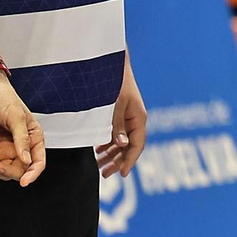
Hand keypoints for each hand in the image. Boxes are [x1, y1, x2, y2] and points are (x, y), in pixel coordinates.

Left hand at [0, 70, 45, 187]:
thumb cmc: (3, 97)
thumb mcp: (15, 117)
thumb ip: (21, 140)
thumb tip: (26, 161)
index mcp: (33, 136)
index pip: (38, 161)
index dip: (33, 173)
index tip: (25, 181)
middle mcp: (21, 145)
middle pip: (21, 169)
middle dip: (10, 172)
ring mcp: (5, 148)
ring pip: (6, 171)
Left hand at [96, 59, 147, 178]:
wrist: (108, 62)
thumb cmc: (113, 81)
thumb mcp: (114, 105)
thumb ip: (117, 125)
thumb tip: (123, 145)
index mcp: (138, 117)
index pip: (137, 145)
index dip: (129, 161)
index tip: (120, 175)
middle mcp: (134, 118)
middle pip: (130, 146)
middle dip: (119, 161)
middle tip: (105, 174)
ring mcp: (127, 115)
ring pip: (123, 141)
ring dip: (112, 154)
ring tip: (99, 165)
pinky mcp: (118, 112)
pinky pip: (116, 132)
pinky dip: (108, 143)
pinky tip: (98, 149)